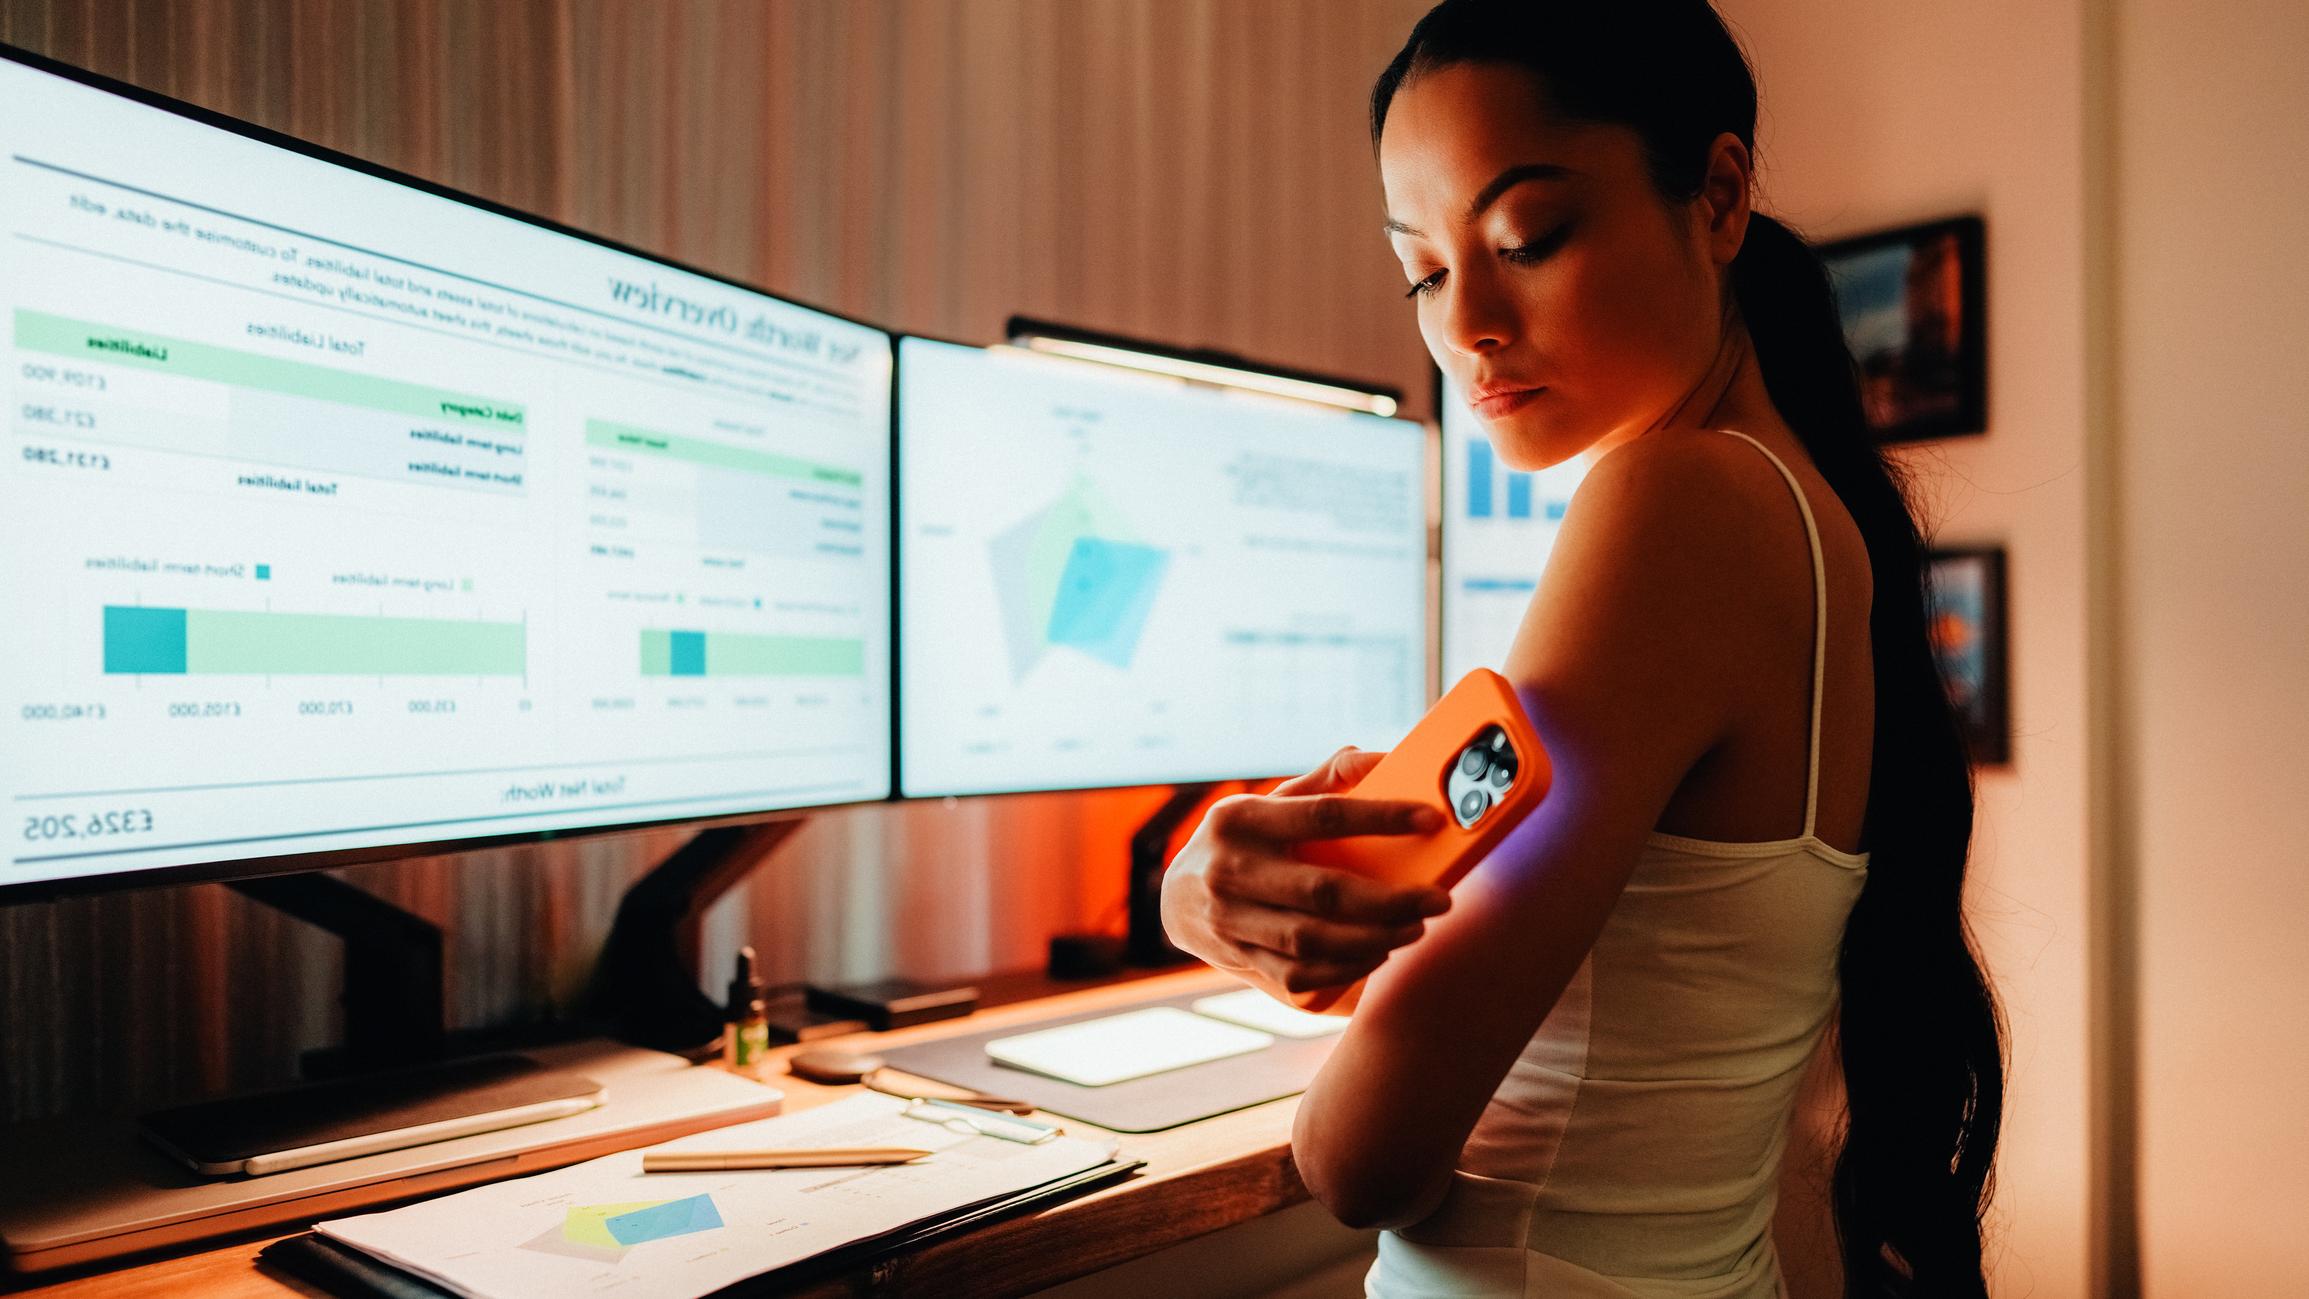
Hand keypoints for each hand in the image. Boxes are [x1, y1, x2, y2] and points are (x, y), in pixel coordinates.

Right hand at [1161, 747, 1450, 1004]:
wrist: (1176, 899)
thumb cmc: (1242, 842)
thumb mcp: (1269, 803)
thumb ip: (1324, 781)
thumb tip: (1380, 758)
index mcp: (1243, 819)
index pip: (1322, 815)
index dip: (1381, 816)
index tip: (1430, 818)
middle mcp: (1230, 869)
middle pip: (1324, 891)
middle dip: (1391, 900)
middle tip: (1437, 899)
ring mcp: (1229, 919)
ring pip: (1314, 940)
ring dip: (1375, 939)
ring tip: (1414, 928)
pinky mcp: (1236, 957)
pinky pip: (1299, 974)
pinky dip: (1346, 969)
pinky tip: (1377, 954)